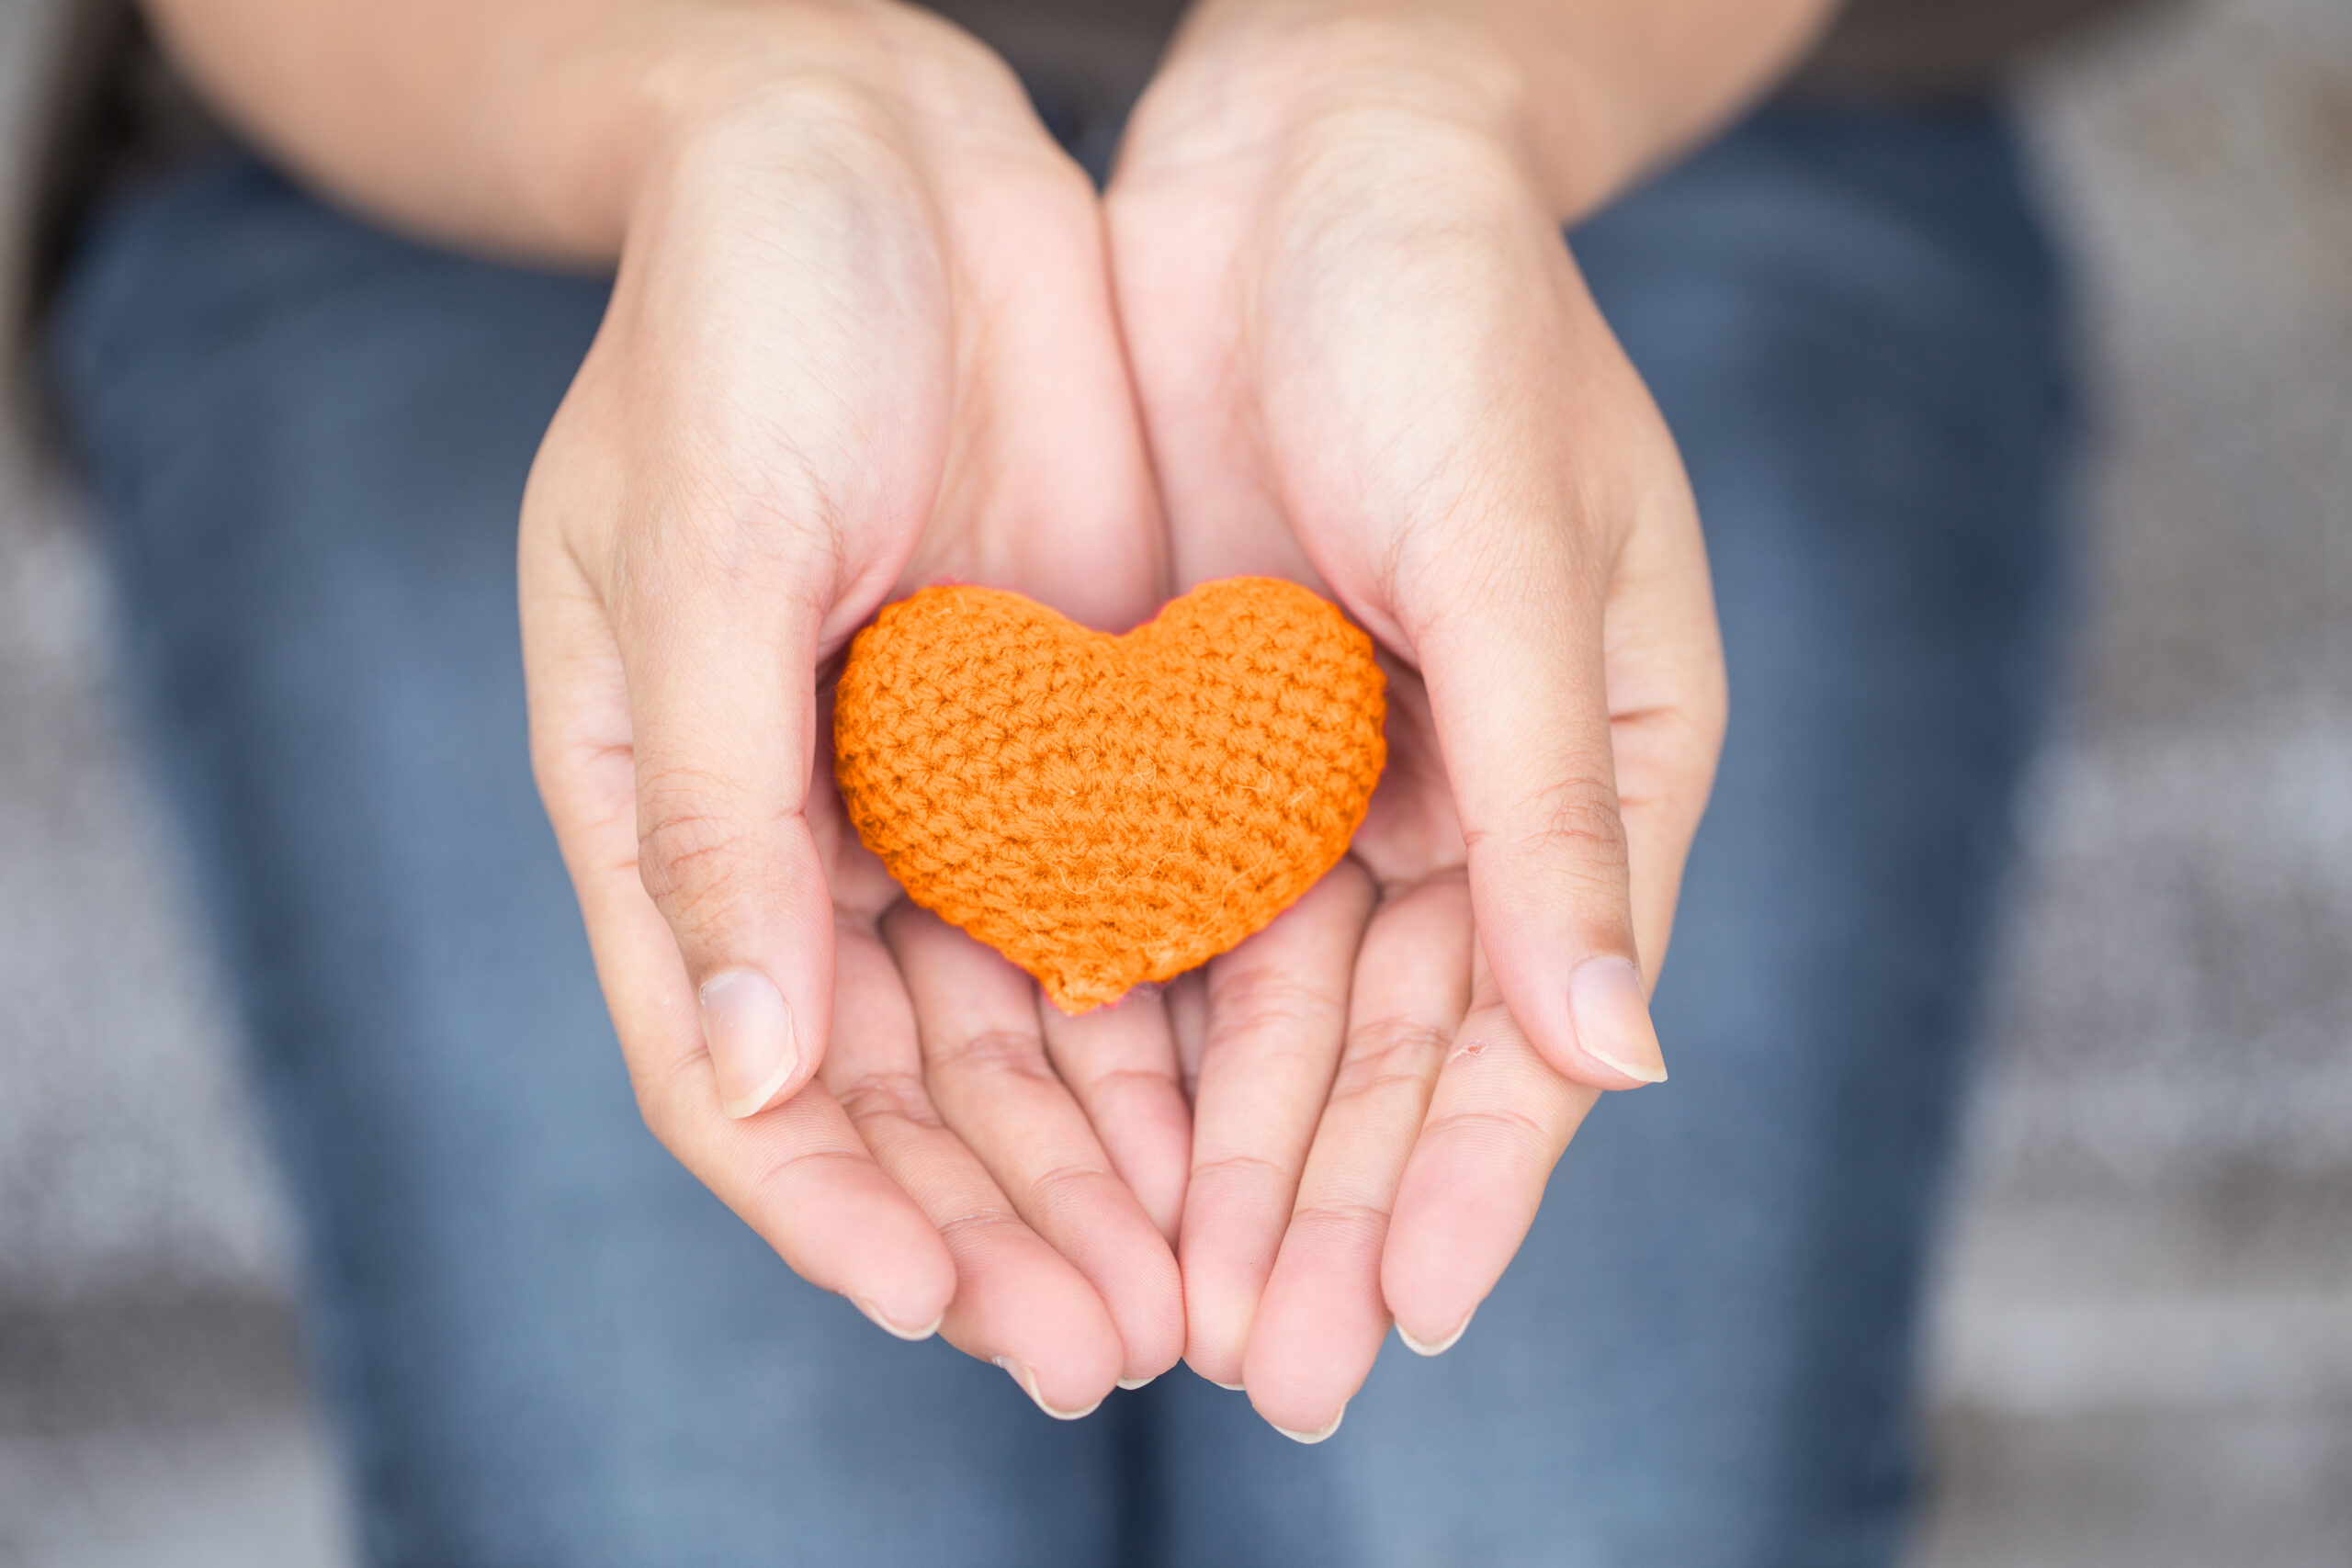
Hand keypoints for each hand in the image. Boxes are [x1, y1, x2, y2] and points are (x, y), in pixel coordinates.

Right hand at [519, 5, 1187, 1413]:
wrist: (881, 145)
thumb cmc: (748, 317)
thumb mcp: (705, 551)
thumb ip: (714, 814)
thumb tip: (756, 1076)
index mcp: (661, 804)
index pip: (731, 1066)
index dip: (828, 1199)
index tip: (935, 1302)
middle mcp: (795, 826)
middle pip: (890, 1087)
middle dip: (989, 1220)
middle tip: (1105, 1342)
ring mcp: (932, 785)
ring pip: (1010, 1031)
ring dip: (1087, 1162)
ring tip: (1183, 1285)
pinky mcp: (1054, 731)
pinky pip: (1108, 913)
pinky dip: (1156, 1027)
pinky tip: (1228, 1120)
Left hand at [1106, 21, 1727, 1430]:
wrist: (1306, 151)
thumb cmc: (1453, 318)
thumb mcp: (1520, 551)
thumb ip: (1560, 802)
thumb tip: (1621, 1055)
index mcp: (1598, 760)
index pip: (1536, 1016)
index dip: (1470, 1176)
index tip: (1397, 1318)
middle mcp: (1471, 789)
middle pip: (1396, 1044)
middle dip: (1329, 1203)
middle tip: (1260, 1365)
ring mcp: (1333, 765)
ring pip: (1277, 1003)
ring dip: (1228, 1150)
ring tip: (1166, 1295)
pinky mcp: (1208, 724)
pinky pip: (1172, 903)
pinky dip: (1140, 1016)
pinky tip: (1086, 1124)